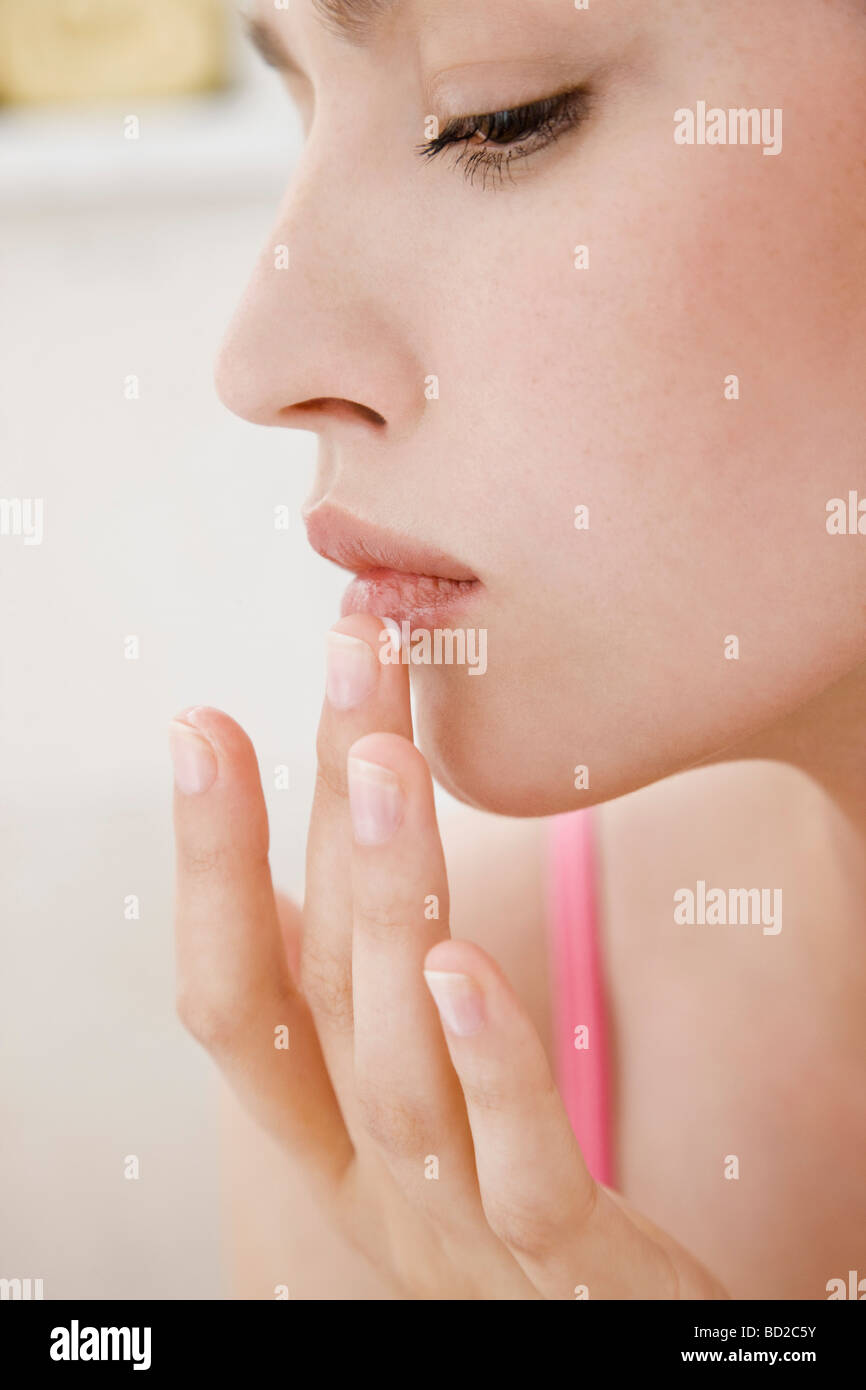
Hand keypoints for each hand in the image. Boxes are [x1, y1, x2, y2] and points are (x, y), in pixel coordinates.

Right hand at [171, 614, 726, 1299]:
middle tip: (346, 661)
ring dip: (380, 904)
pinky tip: (469, 964)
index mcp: (327, 1125)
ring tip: (380, 765)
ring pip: (399, 1063)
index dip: (208, 861)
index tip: (201, 723)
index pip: (241, 987)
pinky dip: (492, 1067)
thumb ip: (351, 995)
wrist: (596, 1348)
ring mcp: (459, 1225)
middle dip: (317, 816)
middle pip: (324, 986)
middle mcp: (370, 1171)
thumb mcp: (401, 1095)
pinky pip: (522, 1171)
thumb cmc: (493, 1194)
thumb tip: (298, 850)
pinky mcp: (567, 1265)